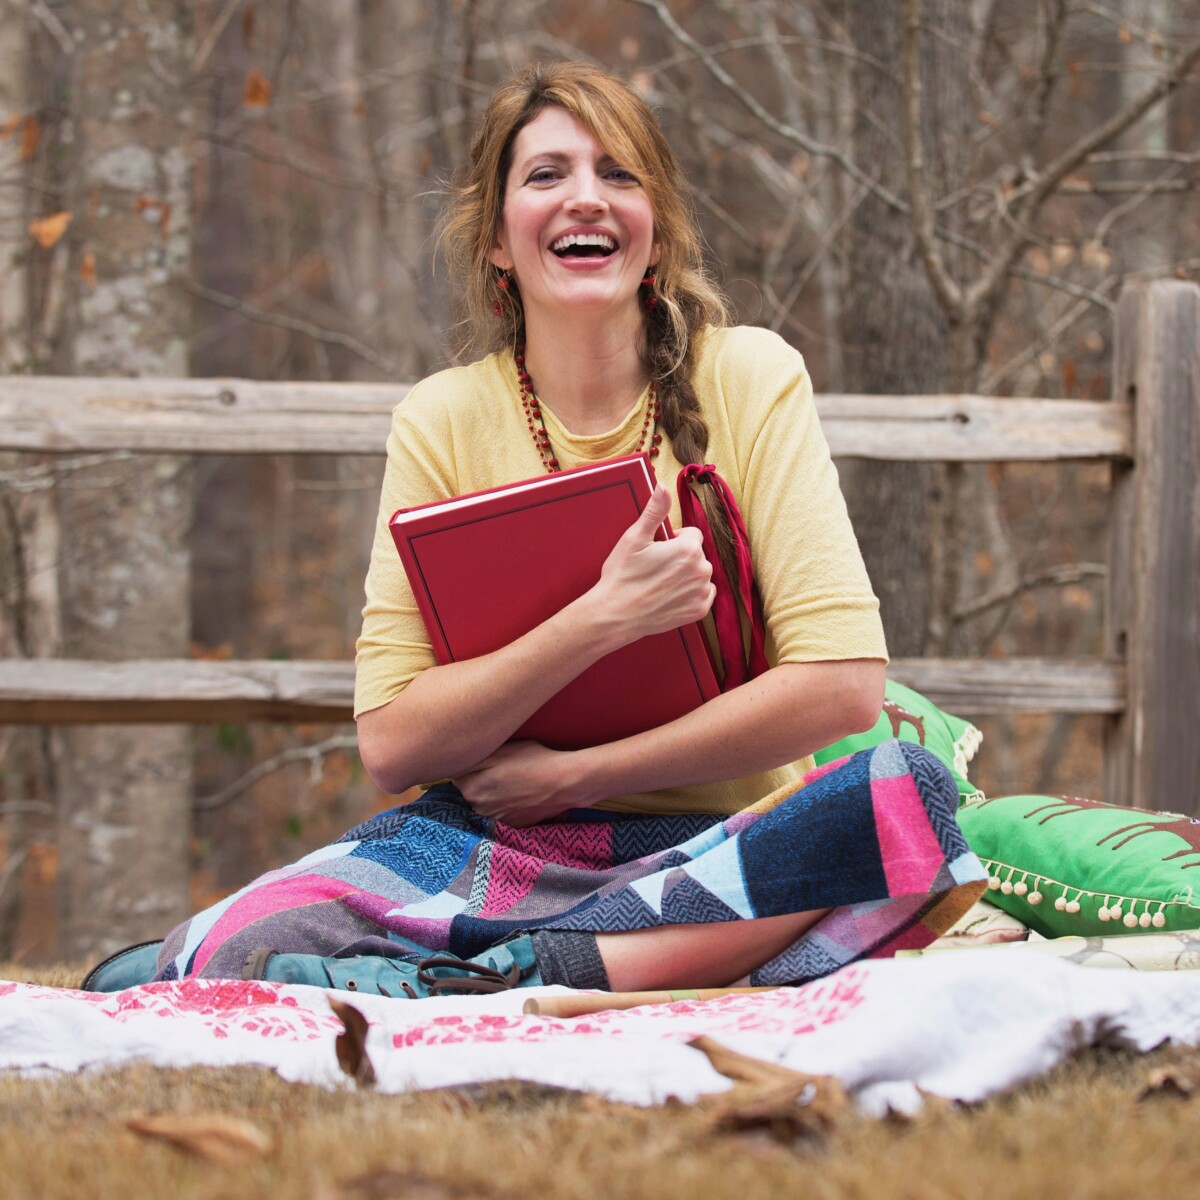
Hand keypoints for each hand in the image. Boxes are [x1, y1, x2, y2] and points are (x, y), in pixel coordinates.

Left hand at [453, 741, 586, 827]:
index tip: (483, 759)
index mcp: (471, 789)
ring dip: (492, 794)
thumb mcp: (499, 751)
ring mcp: (497, 819)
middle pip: (470, 790)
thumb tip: (452, 765)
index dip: (470, 765)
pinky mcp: (513, 825)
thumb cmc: (533, 760)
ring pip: (485, 802)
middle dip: (479, 780)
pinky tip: (521, 793)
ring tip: (513, 781)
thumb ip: (471, 760)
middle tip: (501, 768)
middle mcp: (479, 809)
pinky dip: (506, 804)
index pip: (457, 776)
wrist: (564, 783)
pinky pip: (501, 812)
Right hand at [592, 484, 715, 644]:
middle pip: (696, 554)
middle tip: (655, 568)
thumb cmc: (622, 576)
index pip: (691, 534)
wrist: (615, 614)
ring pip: (699, 574)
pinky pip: (703, 595)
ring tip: (660, 583)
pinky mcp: (699, 611)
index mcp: (689, 548)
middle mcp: (702, 569)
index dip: (672, 540)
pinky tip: (670, 596)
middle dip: (680, 558)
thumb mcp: (635, 537)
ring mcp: (702, 592)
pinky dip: (690, 595)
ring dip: (686, 576)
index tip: (655, 551)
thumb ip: (655, 509)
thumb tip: (663, 485)